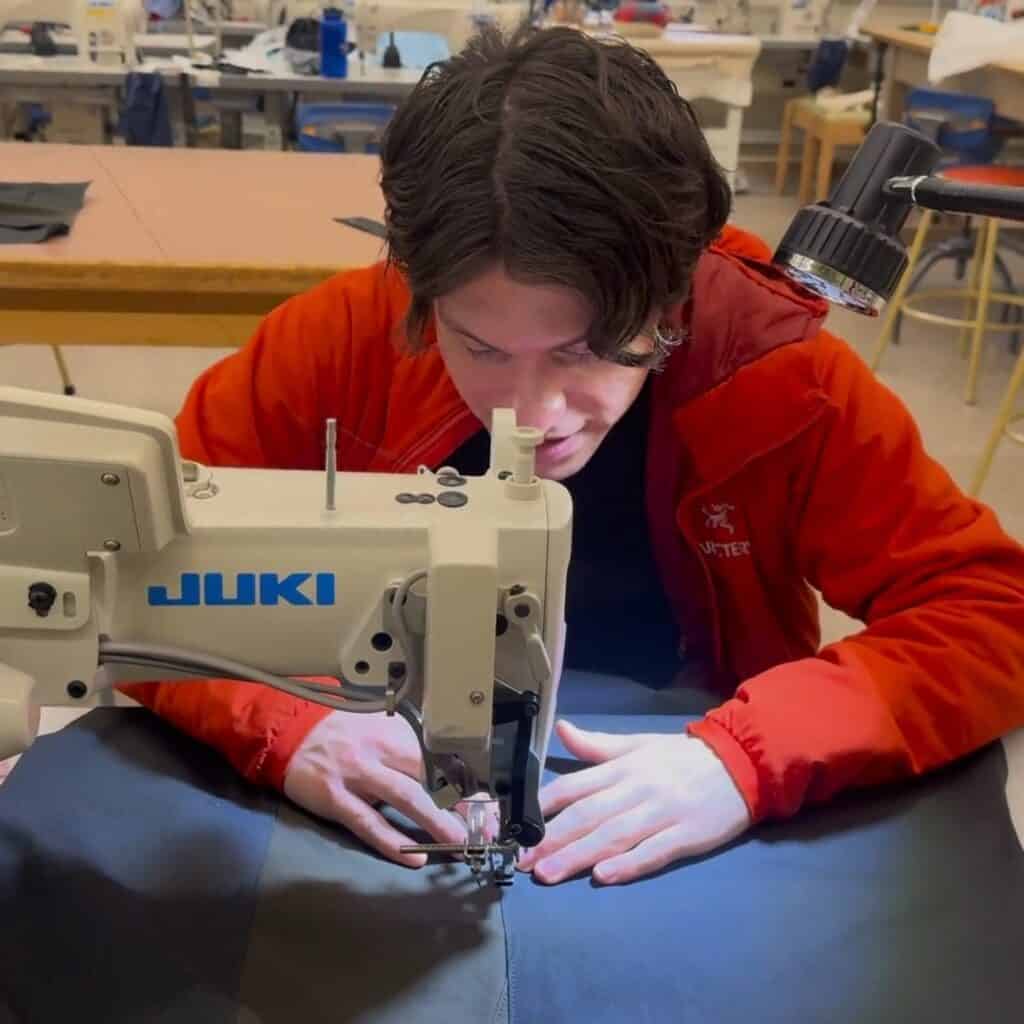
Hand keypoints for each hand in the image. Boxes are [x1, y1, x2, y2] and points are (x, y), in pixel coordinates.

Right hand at [283, 710, 466, 867]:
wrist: (290, 731)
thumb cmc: (341, 733)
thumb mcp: (379, 731)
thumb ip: (408, 749)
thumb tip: (449, 775)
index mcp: (396, 732)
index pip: (440, 756)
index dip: (465, 782)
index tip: (486, 803)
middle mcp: (381, 749)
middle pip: (430, 776)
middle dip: (459, 802)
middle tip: (483, 827)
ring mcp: (358, 774)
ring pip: (406, 797)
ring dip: (436, 821)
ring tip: (459, 842)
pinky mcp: (335, 798)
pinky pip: (369, 822)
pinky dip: (392, 841)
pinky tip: (414, 856)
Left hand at [517, 720, 750, 885]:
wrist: (740, 761)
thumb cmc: (682, 757)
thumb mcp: (638, 744)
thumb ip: (597, 745)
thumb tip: (560, 729)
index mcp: (622, 766)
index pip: (575, 785)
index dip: (544, 807)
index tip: (517, 827)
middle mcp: (637, 787)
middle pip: (588, 815)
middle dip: (553, 839)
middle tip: (524, 861)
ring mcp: (662, 812)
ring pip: (614, 835)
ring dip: (578, 855)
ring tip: (549, 873)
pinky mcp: (687, 835)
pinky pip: (654, 851)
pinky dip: (628, 864)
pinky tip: (603, 877)